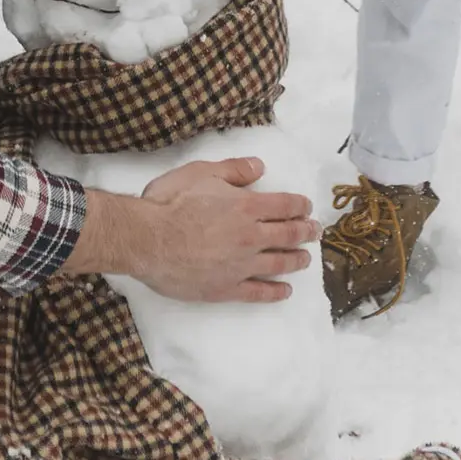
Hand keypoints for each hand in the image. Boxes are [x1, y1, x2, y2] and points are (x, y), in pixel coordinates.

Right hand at [63, 158, 320, 303]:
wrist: (146, 239)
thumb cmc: (169, 202)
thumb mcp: (201, 172)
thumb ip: (234, 169)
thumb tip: (259, 167)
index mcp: (247, 206)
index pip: (285, 206)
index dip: (300, 206)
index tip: (307, 208)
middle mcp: (251, 237)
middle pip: (288, 235)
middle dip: (306, 232)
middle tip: (314, 232)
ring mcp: (241, 265)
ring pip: (280, 264)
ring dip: (297, 261)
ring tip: (305, 259)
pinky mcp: (227, 288)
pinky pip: (259, 292)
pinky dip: (275, 291)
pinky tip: (284, 290)